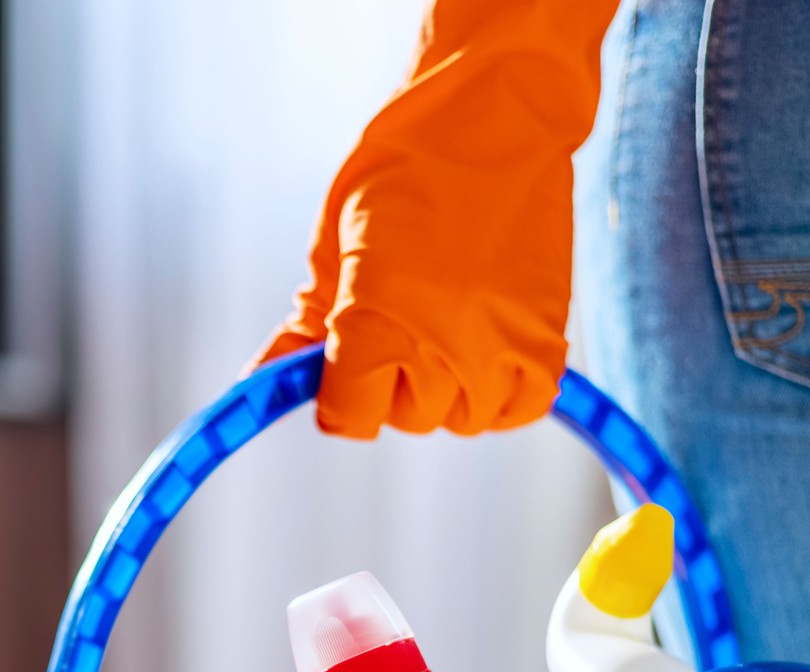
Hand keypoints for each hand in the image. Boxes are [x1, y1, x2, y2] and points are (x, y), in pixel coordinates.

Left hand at [259, 0, 617, 439]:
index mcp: (377, 327)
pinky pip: (522, 405)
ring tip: (445, 326)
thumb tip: (261, 379)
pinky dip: (504, 394)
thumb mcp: (333, 248)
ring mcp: (501, 348)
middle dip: (395, 383)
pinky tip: (486, 353)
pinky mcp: (548, 337)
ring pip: (464, 417)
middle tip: (401, 322)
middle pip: (407, 418)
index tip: (343, 366)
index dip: (340, 396)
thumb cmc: (402, 170)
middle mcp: (442, 350)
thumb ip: (304, 327)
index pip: (350, 418)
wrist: (493, 115)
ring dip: (450, 388)